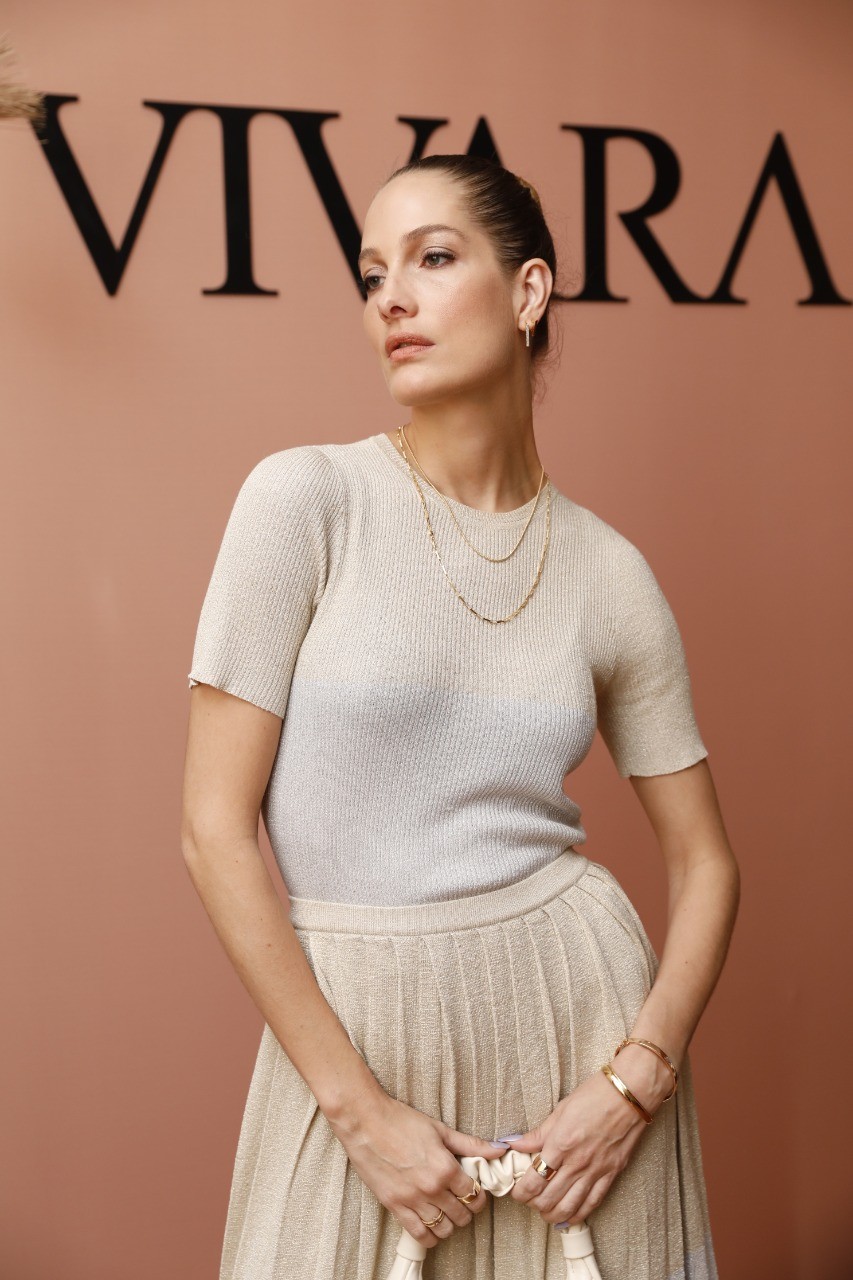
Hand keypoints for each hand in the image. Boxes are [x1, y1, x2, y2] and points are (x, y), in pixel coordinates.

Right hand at [326, 1089, 498, 1247]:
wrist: (365, 1122)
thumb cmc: (401, 1120)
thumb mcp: (440, 1129)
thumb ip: (471, 1144)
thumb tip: (499, 1149)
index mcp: (445, 1167)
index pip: (474, 1194)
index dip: (479, 1195)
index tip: (475, 1191)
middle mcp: (431, 1188)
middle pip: (462, 1214)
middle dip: (467, 1210)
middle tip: (463, 1200)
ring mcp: (412, 1200)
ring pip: (444, 1228)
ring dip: (450, 1224)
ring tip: (448, 1212)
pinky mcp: (394, 1206)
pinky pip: (419, 1234)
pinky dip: (430, 1236)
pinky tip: (432, 1226)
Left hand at [503, 1047, 672, 1225]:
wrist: (629, 1095)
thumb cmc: (594, 1096)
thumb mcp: (560, 1110)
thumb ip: (538, 1134)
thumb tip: (514, 1144)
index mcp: (560, 1144)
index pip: (533, 1180)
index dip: (521, 1192)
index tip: (517, 1191)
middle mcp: (576, 1163)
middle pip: (548, 1198)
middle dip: (533, 1204)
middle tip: (528, 1200)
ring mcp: (595, 1171)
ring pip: (569, 1207)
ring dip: (552, 1214)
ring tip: (544, 1212)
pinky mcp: (611, 1175)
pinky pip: (592, 1203)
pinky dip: (577, 1215)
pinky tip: (568, 1218)